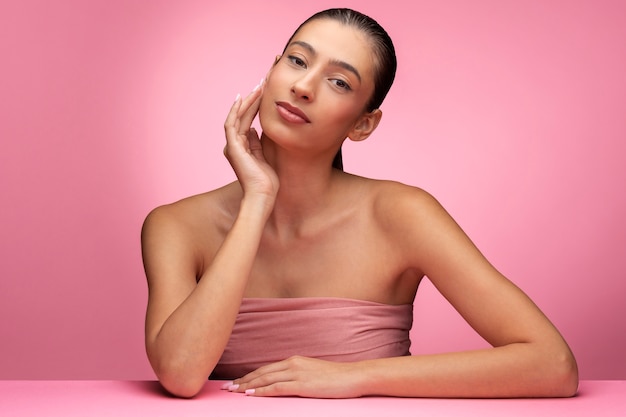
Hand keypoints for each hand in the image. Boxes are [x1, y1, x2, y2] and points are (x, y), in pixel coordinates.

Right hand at [223, 80, 278, 204]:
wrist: (263, 195)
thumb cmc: (268, 181)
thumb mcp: (265, 156)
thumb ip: (257, 142)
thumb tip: (255, 129)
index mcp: (242, 146)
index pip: (248, 120)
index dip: (256, 104)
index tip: (265, 91)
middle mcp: (234, 144)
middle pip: (242, 115)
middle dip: (253, 98)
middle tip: (262, 82)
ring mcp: (232, 145)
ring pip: (237, 117)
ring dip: (248, 100)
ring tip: (258, 86)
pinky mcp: (233, 147)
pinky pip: (232, 124)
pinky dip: (237, 110)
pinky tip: (244, 98)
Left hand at [223, 356, 363, 397]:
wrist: (354, 376)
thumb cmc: (337, 377)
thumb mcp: (313, 373)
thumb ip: (299, 375)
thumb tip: (286, 383)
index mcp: (295, 360)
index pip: (266, 369)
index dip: (250, 375)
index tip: (236, 382)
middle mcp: (293, 364)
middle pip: (261, 372)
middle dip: (242, 380)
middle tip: (227, 388)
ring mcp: (297, 373)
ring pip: (265, 379)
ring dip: (247, 386)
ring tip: (233, 391)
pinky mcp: (302, 384)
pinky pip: (276, 388)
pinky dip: (261, 390)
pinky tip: (250, 394)